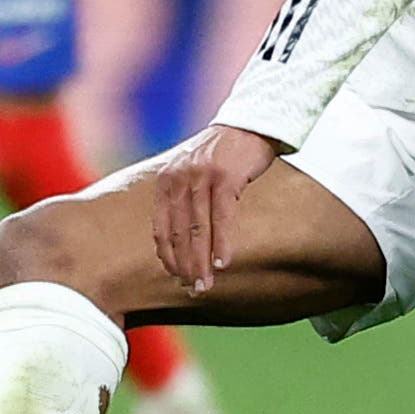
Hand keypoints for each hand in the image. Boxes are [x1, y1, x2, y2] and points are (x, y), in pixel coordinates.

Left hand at [150, 123, 282, 295]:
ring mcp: (201, 177)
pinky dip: (222, 243)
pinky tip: (223, 263)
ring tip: (206, 283)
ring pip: (199, 229)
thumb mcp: (194, 172)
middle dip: (185, 266)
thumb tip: (183, 239)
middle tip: (193, 289)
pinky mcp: (225, 177)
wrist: (251, 124)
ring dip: (202, 261)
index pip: (162, 228)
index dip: (169, 256)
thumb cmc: (225, 154)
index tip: (176, 278)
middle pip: (180, 232)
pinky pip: (222, 217)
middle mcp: (179, 178)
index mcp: (167, 180)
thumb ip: (184, 199)